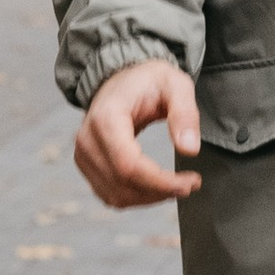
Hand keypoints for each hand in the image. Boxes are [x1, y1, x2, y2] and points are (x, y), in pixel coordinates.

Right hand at [75, 57, 200, 208]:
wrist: (122, 76)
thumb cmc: (150, 79)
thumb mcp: (176, 85)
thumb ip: (185, 114)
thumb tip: (190, 150)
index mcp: (106, 118)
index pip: (129, 165)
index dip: (161, 182)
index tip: (191, 183)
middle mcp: (87, 139)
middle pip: (123, 183)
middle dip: (160, 192)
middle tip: (191, 185)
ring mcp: (83, 154)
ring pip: (116, 195)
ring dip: (150, 198)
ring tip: (178, 186)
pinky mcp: (86, 165)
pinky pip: (110, 194)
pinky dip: (136, 198)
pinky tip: (158, 188)